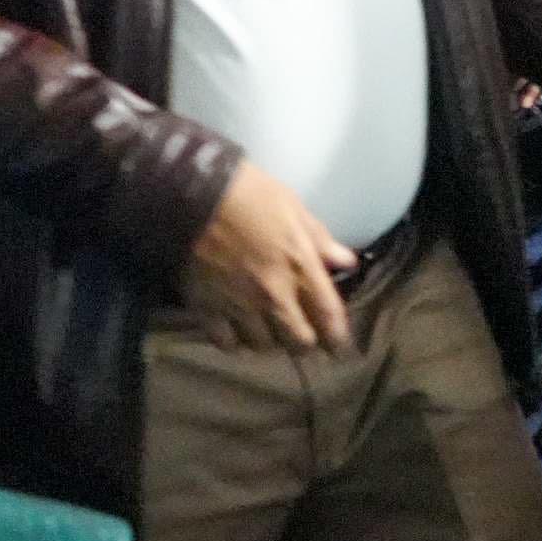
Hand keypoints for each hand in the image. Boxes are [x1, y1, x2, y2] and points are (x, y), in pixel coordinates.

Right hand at [183, 160, 357, 353]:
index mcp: (300, 267)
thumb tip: (347, 261)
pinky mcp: (208, 310)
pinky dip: (234, 341)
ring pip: (263, 345)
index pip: (328, 314)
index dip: (337, 336)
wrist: (194, 195)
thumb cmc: (250, 194)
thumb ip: (320, 240)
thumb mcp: (294, 208)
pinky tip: (235, 332)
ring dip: (269, 341)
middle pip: (298, 341)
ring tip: (268, 333)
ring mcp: (240, 306)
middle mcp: (273, 295)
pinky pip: (226, 342)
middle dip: (304, 343)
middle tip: (302, 339)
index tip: (339, 346)